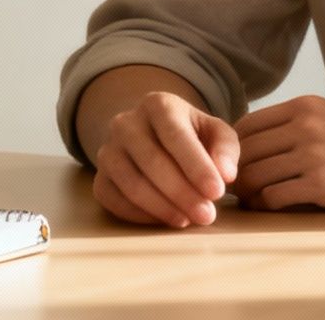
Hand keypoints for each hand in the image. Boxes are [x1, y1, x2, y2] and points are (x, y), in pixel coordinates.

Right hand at [91, 91, 238, 227]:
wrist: (155, 139)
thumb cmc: (192, 137)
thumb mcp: (216, 133)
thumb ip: (226, 149)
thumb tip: (225, 174)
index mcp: (157, 104)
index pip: (175, 135)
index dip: (196, 166)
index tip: (217, 192)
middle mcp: (125, 122)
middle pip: (152, 161)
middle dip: (182, 193)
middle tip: (207, 215)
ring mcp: (107, 150)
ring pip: (131, 184)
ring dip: (162, 207)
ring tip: (188, 220)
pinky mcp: (99, 178)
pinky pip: (113, 200)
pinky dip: (140, 215)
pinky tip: (165, 219)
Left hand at [231, 95, 324, 212]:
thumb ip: (298, 123)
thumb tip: (258, 140)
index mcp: (305, 106)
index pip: (247, 125)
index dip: (232, 147)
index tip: (232, 164)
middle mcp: (305, 126)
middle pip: (246, 151)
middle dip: (234, 172)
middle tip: (233, 189)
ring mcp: (314, 155)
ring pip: (255, 175)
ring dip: (248, 192)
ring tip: (250, 201)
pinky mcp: (323, 185)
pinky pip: (276, 197)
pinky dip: (267, 205)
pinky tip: (270, 209)